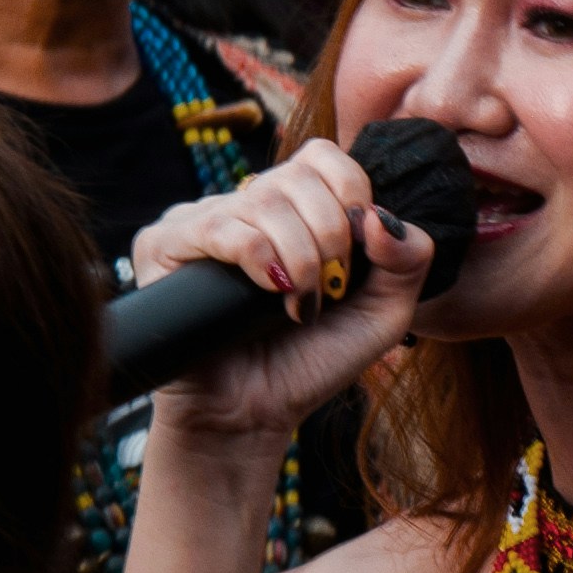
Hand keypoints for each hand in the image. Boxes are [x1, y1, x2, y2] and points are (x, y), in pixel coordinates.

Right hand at [129, 139, 433, 443]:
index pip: (323, 157)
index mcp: (292, 207)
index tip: (357, 252)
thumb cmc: (311, 360)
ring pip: (264, 201)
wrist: (252, 416)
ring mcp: (200, 220)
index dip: (351, 192)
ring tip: (299, 307)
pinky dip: (258, 259)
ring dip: (299, 259)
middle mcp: (244, 204)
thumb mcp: (383, 313)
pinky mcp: (162, 245)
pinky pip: (218, 225)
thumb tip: (380, 215)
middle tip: (328, 291)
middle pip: (298, 176)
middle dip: (331, 237)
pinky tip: (269, 293)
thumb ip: (409, 259)